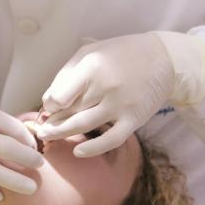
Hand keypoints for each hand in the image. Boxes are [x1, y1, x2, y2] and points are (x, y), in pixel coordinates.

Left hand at [37, 33, 174, 156]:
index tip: (49, 107)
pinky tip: (77, 152)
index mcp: (91, 67)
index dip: (50, 105)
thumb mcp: (89, 52)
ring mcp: (120, 104)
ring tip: (47, 137)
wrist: (164, 59)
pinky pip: (112, 139)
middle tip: (40, 129)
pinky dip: (93, 148)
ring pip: (83, 125)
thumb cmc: (120, 53)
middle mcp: (105, 86)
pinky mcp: (134, 119)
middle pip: (69, 111)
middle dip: (52, 122)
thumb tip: (48, 99)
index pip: (60, 95)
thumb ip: (67, 74)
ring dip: (62, 133)